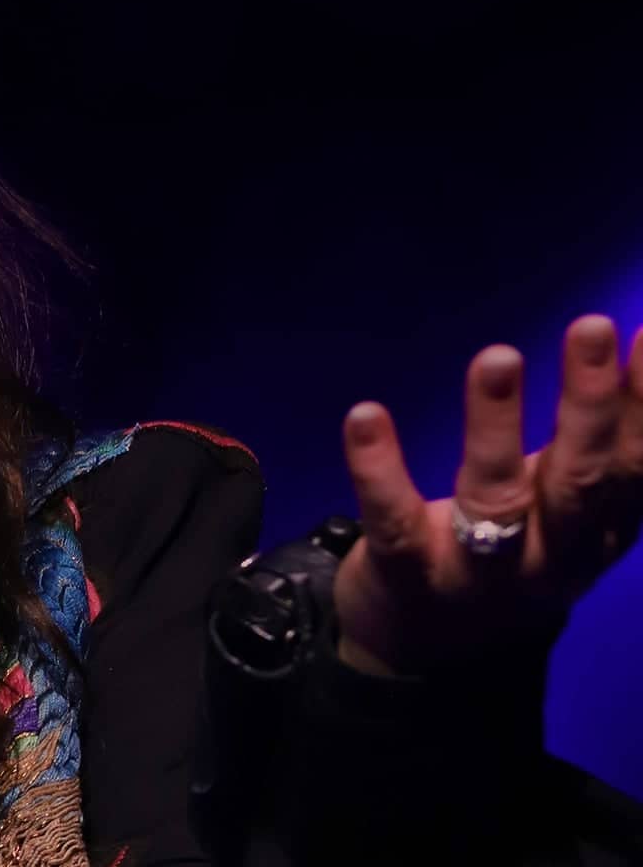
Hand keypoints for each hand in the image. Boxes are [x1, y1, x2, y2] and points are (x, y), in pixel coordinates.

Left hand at [334, 315, 642, 680]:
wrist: (423, 652)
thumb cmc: (510, 549)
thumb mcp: (568, 506)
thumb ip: (604, 443)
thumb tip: (641, 342)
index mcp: (601, 533)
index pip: (636, 465)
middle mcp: (552, 556)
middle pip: (581, 478)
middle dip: (591, 403)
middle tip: (590, 327)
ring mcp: (480, 572)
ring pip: (494, 496)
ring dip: (495, 425)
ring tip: (496, 357)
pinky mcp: (408, 575)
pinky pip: (393, 521)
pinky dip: (378, 469)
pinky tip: (365, 415)